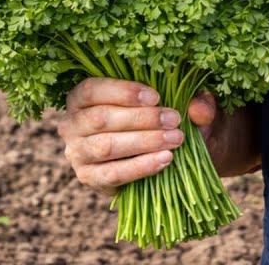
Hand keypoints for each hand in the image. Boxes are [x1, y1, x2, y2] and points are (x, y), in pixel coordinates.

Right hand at [56, 78, 218, 196]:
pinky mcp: (89, 178)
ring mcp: (77, 153)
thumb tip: (198, 108)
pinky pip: (112, 174)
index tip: (156, 97)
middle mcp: (71, 123)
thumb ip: (196, 102)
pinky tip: (164, 159)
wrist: (165, 151)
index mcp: (82, 96)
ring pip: (107, 145)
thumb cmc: (165, 117)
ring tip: (175, 139)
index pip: (92, 89)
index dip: (123, 92)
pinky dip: (140, 167)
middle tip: (174, 119)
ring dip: (143, 142)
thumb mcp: (183, 103)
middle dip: (141, 118)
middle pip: (101, 118)